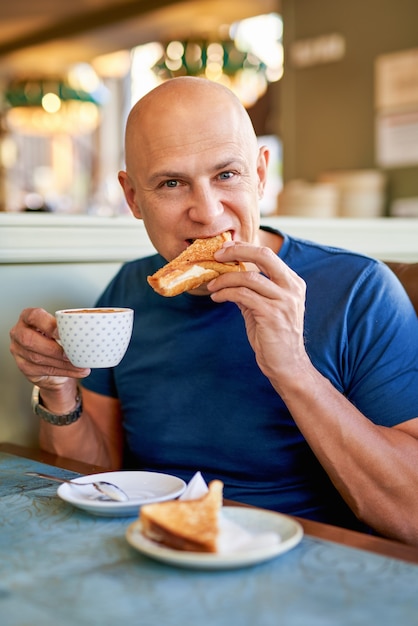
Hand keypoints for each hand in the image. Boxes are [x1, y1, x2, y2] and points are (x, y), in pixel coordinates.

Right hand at [9, 308, 89, 391]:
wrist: (53, 361)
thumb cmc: (57, 340)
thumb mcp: (61, 330)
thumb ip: (68, 327)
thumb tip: (89, 329)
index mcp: (28, 318)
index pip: (34, 316)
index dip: (48, 324)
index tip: (62, 332)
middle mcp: (19, 332)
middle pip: (30, 340)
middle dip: (53, 348)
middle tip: (70, 353)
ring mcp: (18, 351)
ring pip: (37, 357)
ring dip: (61, 363)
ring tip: (78, 364)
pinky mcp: (24, 367)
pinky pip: (43, 370)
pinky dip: (63, 371)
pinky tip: (75, 371)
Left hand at [208, 242, 309, 385]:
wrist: (287, 364)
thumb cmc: (274, 337)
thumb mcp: (264, 307)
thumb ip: (252, 290)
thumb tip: (229, 275)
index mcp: (292, 283)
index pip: (267, 254)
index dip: (244, 248)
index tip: (225, 249)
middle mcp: (292, 288)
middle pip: (264, 255)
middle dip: (237, 251)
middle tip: (217, 255)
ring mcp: (284, 301)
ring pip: (249, 277)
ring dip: (225, 279)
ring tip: (212, 286)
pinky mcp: (272, 315)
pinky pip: (243, 295)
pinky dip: (226, 293)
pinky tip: (217, 297)